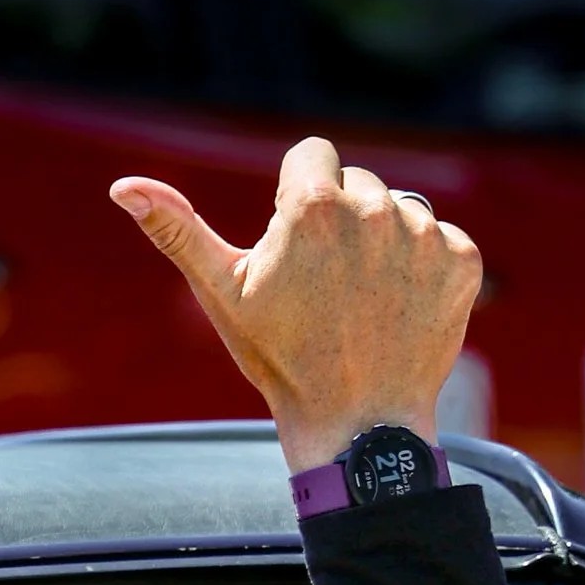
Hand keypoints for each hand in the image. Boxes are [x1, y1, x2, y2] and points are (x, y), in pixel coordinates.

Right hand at [110, 137, 480, 471]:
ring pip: (398, 210)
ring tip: (364, 303)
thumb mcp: (223, 295)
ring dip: (383, 243)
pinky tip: (400, 310)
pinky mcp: (461, 262)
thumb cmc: (282, 361)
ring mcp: (423, 235)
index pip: (312, 156)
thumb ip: (178, 231)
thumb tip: (123, 187)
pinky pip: (441, 239)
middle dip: (341, 222)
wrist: (356, 428)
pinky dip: (425, 269)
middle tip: (328, 289)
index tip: (297, 252)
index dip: (298, 201)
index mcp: (313, 204)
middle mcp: (374, 207)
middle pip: (356, 184)